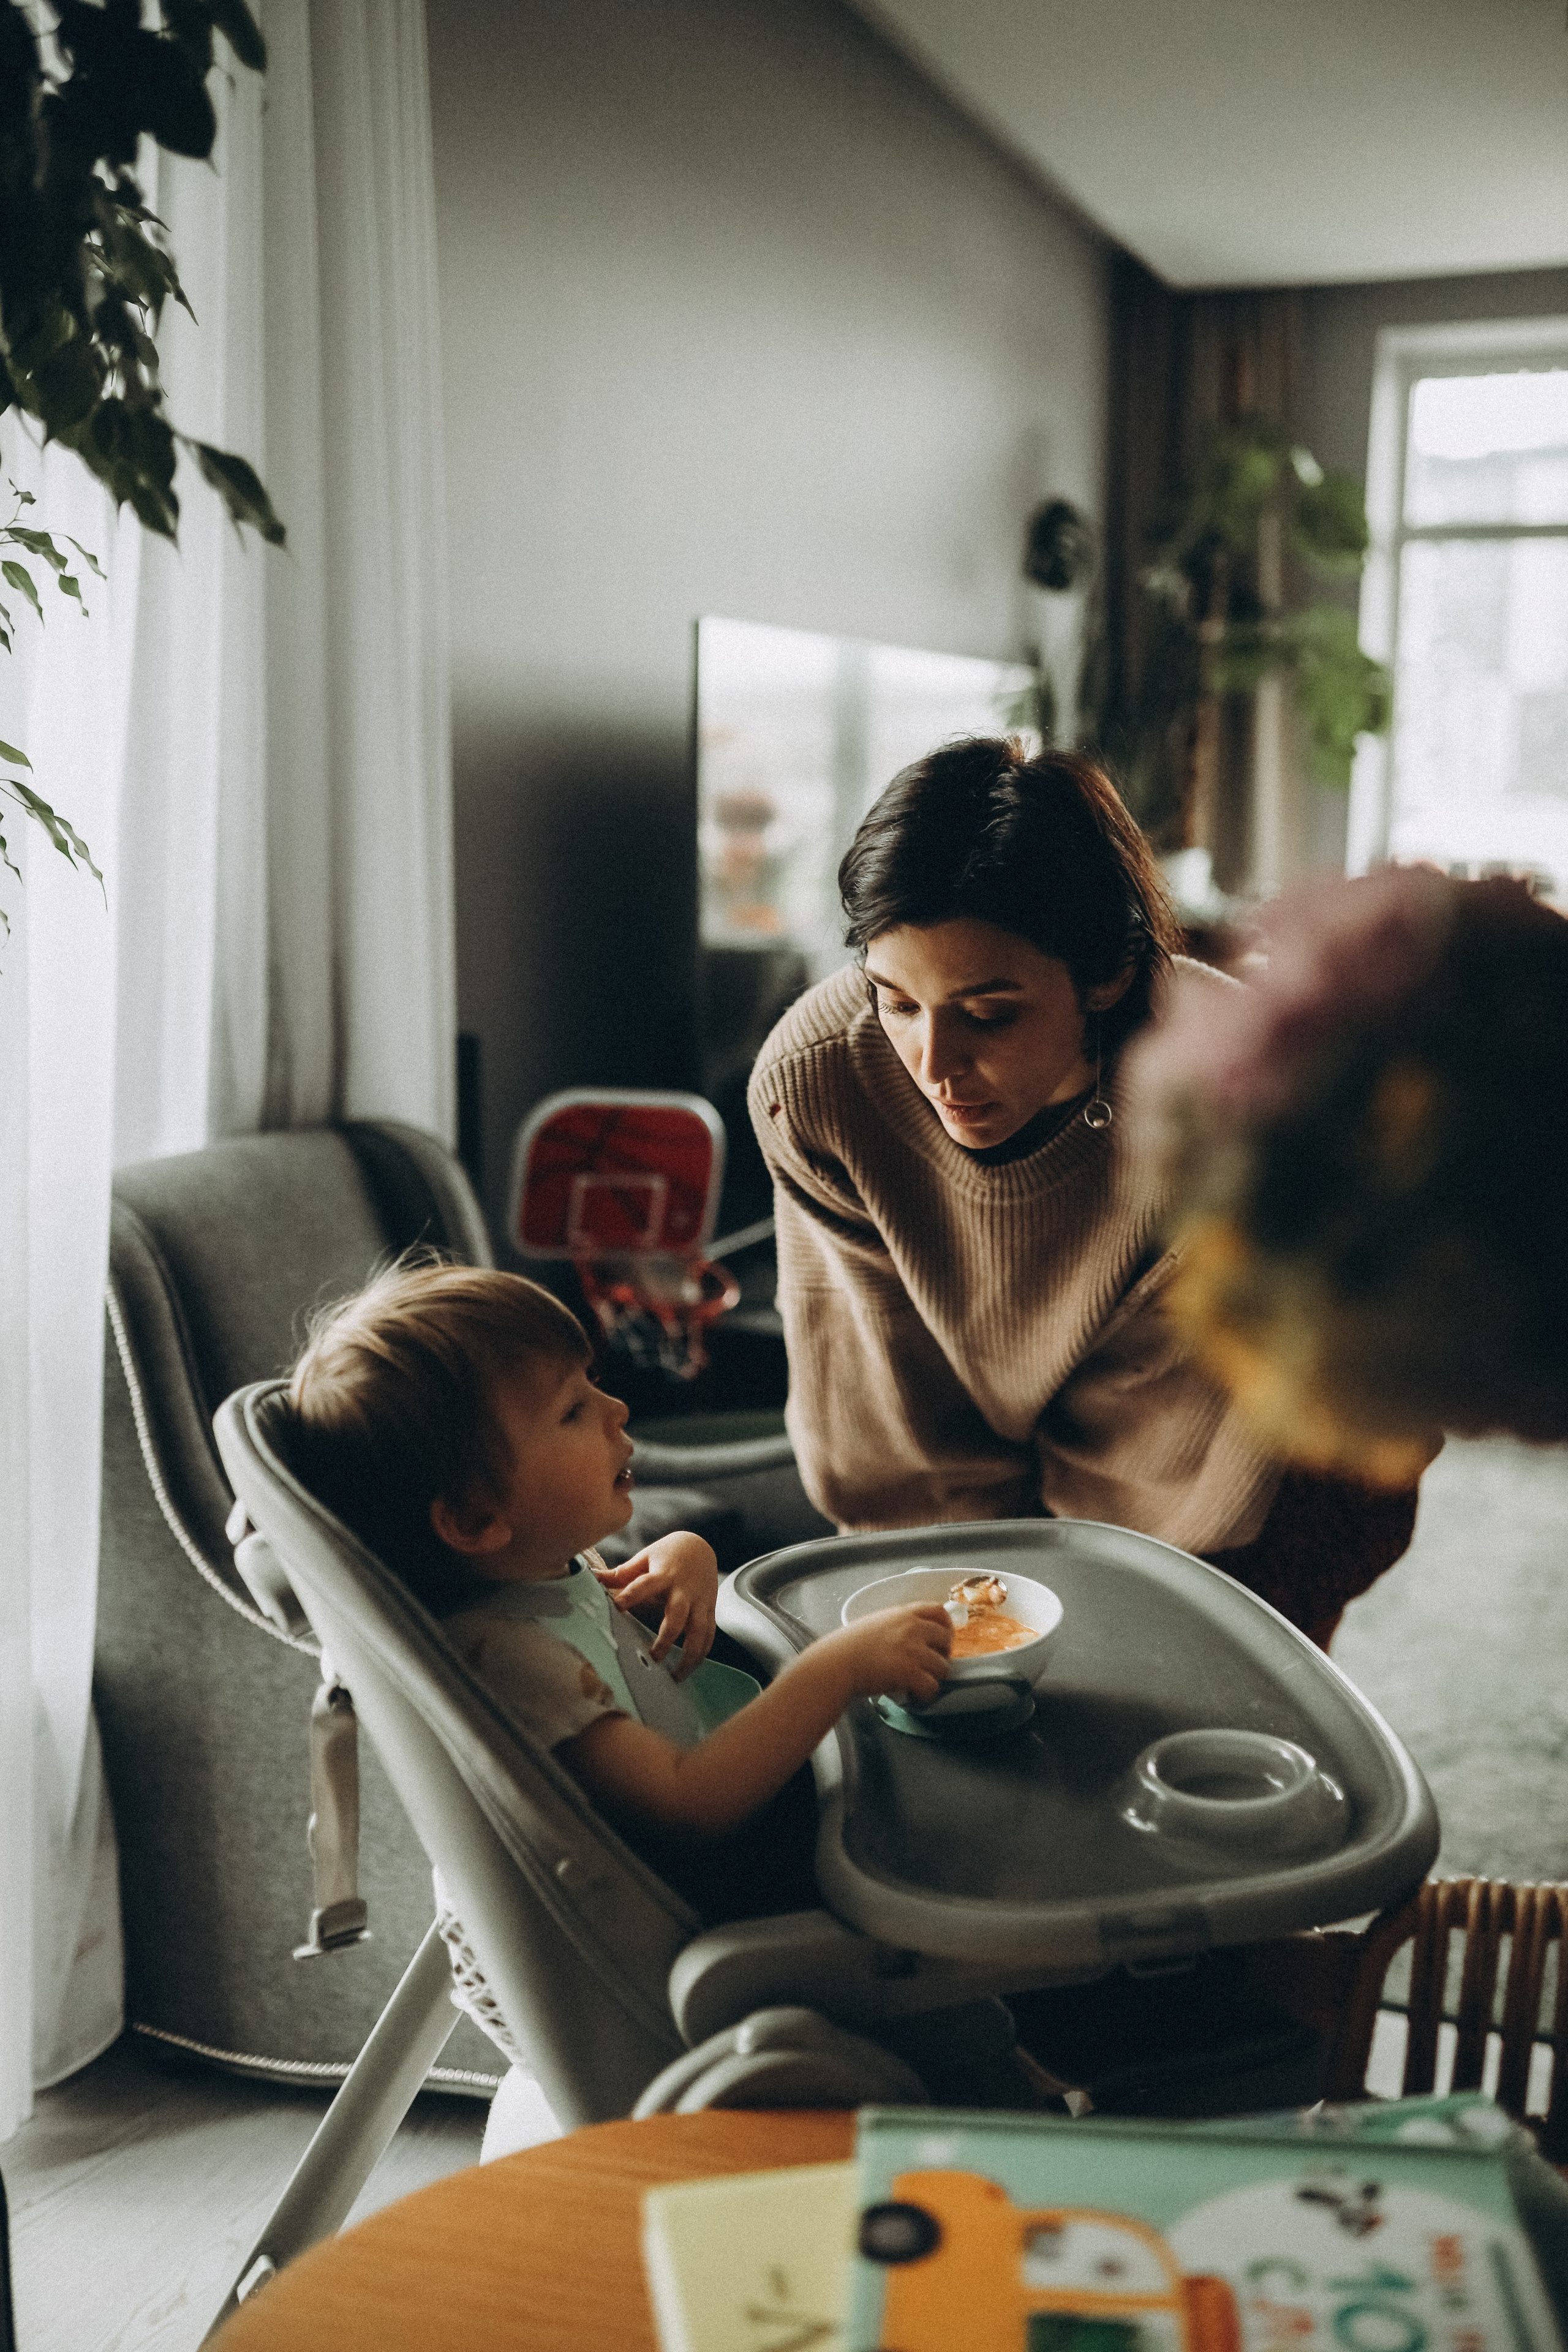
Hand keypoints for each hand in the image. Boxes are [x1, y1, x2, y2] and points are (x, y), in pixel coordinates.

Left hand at [595, 1533, 717, 1679]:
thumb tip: (594, 1578)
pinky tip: (689, 1668)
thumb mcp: (646, 1557)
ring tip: (675, 1676)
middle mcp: (684, 1590)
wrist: (701, 1546)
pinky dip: (702, 1654)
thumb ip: (622, 1573)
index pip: (646, 1584)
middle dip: (666, 1639)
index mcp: (664, 1574)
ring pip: (699, 1632)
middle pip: (677, 1616)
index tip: (617, 1606)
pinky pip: (709, 1635)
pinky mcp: (709, 1610)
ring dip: (689, 1656)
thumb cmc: (669, 1553)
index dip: (631, 1594)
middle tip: (652, 1657)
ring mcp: (700, 1602)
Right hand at [822, 1604, 950, 1704]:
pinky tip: (913, 1696)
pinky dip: (925, 1695)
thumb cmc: (847, 1647)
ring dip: (932, 1678)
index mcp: (903, 1614)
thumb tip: (914, 1637)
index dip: (945, 1627)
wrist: (835, 1664)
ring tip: (916, 1685)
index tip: (942, 1639)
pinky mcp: (910, 1672)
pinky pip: (932, 1687)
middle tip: (928, 1666)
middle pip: (946, 1639)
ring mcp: (912, 1650)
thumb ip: (897, 1625)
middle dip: (941, 1655)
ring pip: (942, 1667)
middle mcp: (911, 1628)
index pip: (939, 1611)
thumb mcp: (875, 1623)